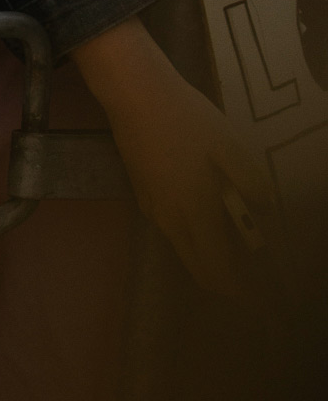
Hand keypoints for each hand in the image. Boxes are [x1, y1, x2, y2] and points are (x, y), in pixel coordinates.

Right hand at [72, 17, 276, 295]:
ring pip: (184, 250)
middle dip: (222, 282)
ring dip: (208, 259)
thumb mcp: (230, 145)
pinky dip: (195, 238)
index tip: (254, 300)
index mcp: (196, 210)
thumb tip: (265, 210)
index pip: (217, 267)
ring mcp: (155, 212)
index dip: (236, 289)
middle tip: (248, 283)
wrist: (136, 100)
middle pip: (197, 268)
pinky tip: (209, 220)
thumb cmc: (187, 119)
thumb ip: (250, 182)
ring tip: (235, 249)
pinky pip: (174, 231)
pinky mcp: (146, 199)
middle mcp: (172, 221)